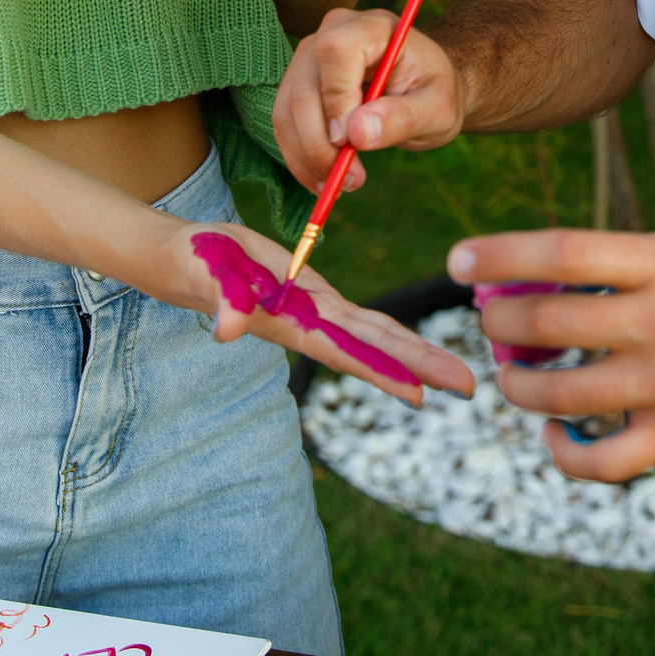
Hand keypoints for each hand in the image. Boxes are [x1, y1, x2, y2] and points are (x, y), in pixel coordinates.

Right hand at [152, 221, 475, 406]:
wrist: (184, 260)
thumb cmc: (194, 263)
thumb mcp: (207, 274)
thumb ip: (221, 298)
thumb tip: (227, 331)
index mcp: (293, 323)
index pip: (347, 351)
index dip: (382, 371)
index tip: (421, 394)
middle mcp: (312, 324)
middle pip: (374, 349)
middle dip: (420, 367)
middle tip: (470, 388)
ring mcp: (317, 314)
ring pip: (375, 336)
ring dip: (415, 355)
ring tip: (458, 375)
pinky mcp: (316, 297)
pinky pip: (363, 320)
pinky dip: (391, 333)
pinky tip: (413, 345)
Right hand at [272, 9, 466, 194]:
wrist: (422, 88)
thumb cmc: (434, 92)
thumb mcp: (437, 109)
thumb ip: (402, 118)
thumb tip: (357, 134)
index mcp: (373, 27)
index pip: (335, 51)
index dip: (336, 99)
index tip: (351, 143)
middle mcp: (332, 33)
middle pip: (303, 86)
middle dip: (319, 143)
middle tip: (349, 180)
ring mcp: (310, 57)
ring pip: (286, 109)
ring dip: (306, 156)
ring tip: (341, 185)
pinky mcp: (298, 83)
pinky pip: (285, 123)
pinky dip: (300, 157)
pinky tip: (325, 178)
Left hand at [451, 229, 654, 482]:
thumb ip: (628, 261)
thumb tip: (538, 276)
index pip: (560, 252)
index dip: (498, 256)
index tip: (458, 261)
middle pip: (544, 322)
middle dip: (499, 325)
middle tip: (491, 324)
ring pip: (559, 394)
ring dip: (519, 386)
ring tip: (514, 377)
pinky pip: (601, 459)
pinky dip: (564, 453)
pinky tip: (554, 437)